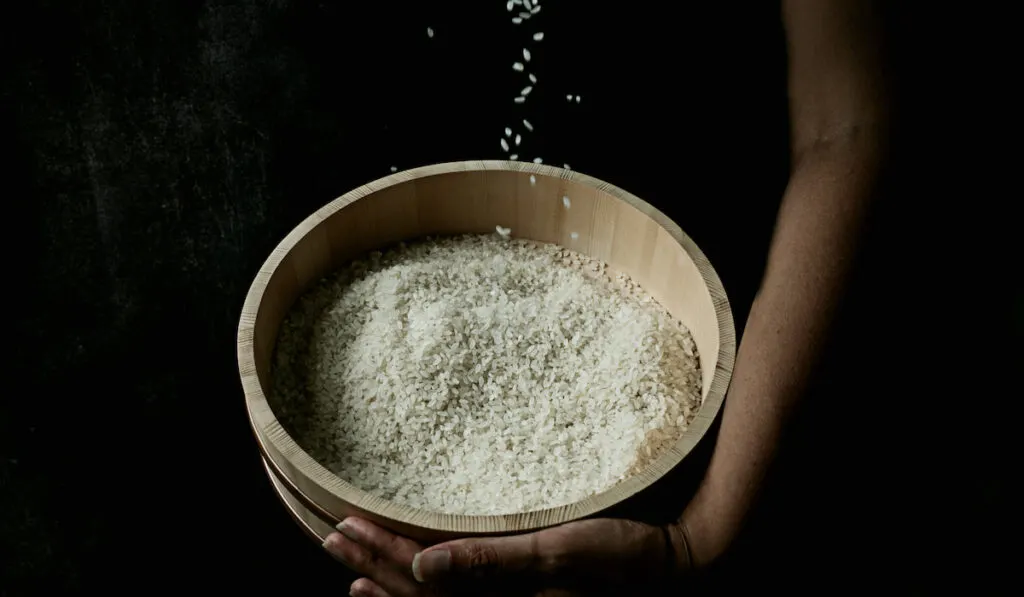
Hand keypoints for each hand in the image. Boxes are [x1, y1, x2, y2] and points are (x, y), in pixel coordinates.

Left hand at [322, 516, 691, 596]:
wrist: (669, 558)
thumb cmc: (620, 552)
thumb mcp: (559, 550)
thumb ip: (490, 561)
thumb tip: (422, 563)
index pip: (424, 584)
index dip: (383, 554)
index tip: (346, 525)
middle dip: (374, 565)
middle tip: (333, 537)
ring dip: (392, 584)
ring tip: (353, 571)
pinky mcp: (523, 595)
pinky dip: (428, 592)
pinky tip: (417, 578)